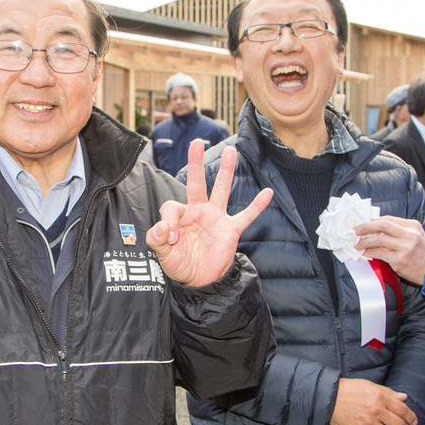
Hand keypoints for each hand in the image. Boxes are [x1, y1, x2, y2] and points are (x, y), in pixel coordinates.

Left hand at [148, 141, 272, 286]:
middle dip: (196, 163)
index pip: (171, 207)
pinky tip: (268, 193)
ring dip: (226, 172)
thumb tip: (160, 229)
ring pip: (221, 191)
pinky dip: (257, 206)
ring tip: (231, 152)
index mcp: (180, 216)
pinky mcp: (230, 230)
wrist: (200, 281)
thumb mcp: (163, 255)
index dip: (168, 222)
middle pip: (196, 183)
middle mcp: (198, 211)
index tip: (170, 238)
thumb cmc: (181, 265)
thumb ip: (157, 240)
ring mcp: (216, 218)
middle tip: (196, 143)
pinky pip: (246, 216)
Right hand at [331, 378, 416, 424]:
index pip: (404, 410)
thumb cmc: (350, 390)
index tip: (413, 421)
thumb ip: (389, 392)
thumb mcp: (370, 386)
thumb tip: (404, 398)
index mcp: (381, 397)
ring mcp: (368, 424)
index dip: (411, 417)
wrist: (329, 398)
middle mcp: (377, 411)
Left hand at [359, 215, 424, 285]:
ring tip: (357, 244)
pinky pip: (379, 254)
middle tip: (355, 230)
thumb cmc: (423, 253)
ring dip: (364, 242)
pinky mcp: (399, 260)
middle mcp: (409, 235)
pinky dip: (369, 253)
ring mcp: (404, 248)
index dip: (373, 220)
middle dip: (366, 227)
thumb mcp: (416, 235)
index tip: (363, 223)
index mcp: (412, 226)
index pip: (388, 219)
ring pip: (378, 240)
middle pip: (382, 226)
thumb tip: (377, 224)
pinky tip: (365, 253)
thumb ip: (400, 229)